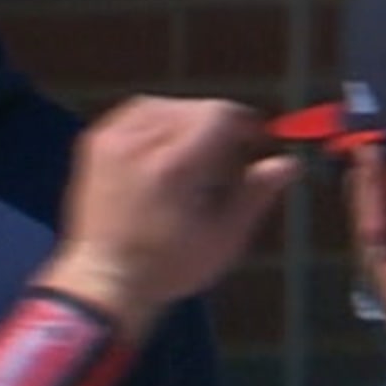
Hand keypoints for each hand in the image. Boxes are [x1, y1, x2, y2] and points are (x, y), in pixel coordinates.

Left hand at [48, 98, 297, 318]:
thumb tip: (288, 164)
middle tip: (231, 157)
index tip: (259, 140)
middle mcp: (140, 145)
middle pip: (195, 109)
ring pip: (167, 106)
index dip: (247, 124)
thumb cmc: (167, 267)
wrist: (105, 279)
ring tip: (200, 153)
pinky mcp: (97, 145)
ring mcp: (114, 142)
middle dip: (220, 127)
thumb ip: (256, 193)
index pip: (219, 116)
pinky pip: (136, 113)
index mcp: (174, 167)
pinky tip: (169, 146)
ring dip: (190, 121)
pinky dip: (159, 121)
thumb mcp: (224, 236)